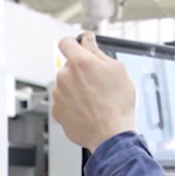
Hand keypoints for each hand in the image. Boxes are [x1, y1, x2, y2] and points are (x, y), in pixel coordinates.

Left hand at [51, 33, 135, 150]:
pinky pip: (63, 102)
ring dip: (76, 88)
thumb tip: (88, 41)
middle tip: (97, 83)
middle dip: (80, 71)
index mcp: (80, 62)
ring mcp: (59, 94)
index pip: (66, 42)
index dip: (73, 43)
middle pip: (69, 66)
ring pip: (66, 84)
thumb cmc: (117, 105)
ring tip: (94, 100)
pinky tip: (87, 110)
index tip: (78, 46)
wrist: (110, 135)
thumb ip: (97, 51)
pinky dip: (72, 104)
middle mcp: (64, 76)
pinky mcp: (57, 111)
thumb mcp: (117, 69)